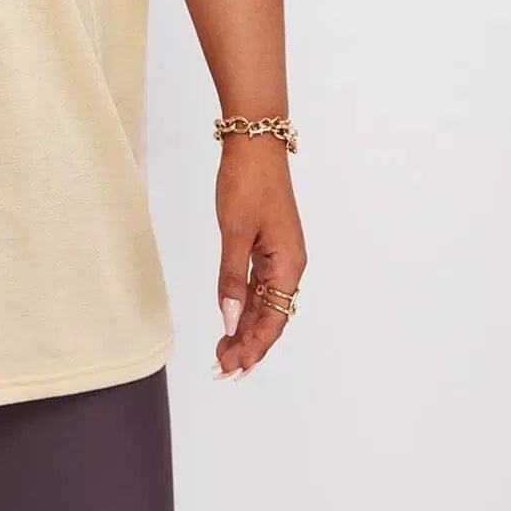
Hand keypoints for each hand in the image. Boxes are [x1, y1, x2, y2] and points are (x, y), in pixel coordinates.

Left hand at [212, 136, 305, 378]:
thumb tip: (229, 322)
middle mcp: (288, 264)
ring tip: (223, 352)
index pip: (272, 320)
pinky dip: (244, 304)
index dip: (252, 348)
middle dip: (247, 345)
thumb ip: (231, 279)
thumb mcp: (235, 232)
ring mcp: (279, 254)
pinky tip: (230, 319)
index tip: (230, 368)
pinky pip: (257, 284)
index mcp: (288, 264)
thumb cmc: (247, 183)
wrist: (254, 142)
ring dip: (244, 328)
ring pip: (263, 303)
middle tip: (221, 368)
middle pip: (270, 316)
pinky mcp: (267, 244)